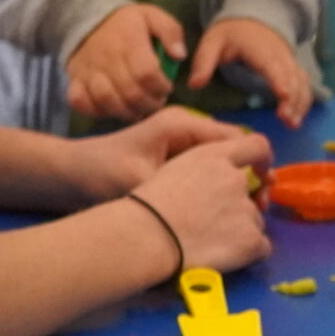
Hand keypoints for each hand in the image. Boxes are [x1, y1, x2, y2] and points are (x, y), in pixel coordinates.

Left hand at [62, 108, 268, 204]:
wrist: (69, 173)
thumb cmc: (101, 171)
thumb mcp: (140, 180)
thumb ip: (178, 188)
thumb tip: (217, 205)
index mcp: (183, 124)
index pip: (235, 138)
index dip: (256, 162)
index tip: (264, 191)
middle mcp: (187, 128)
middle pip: (234, 149)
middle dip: (251, 175)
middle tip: (261, 206)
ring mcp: (181, 143)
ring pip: (223, 161)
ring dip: (236, 184)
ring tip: (248, 211)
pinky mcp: (175, 158)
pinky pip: (208, 170)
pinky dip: (219, 187)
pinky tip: (223, 209)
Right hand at [67, 3, 184, 122]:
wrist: (88, 19)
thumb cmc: (128, 23)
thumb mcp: (153, 17)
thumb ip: (171, 33)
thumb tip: (180, 55)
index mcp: (129, 42)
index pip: (147, 73)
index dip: (161, 87)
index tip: (167, 87)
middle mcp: (107, 58)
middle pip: (130, 92)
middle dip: (149, 104)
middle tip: (157, 102)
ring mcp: (88, 71)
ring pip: (106, 100)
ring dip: (126, 112)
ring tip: (139, 110)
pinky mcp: (75, 79)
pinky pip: (80, 102)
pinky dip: (96, 111)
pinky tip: (113, 110)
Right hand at [129, 136, 272, 274]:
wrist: (145, 237)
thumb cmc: (146, 207)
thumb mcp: (173, 170)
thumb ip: (204, 170)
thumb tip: (216, 186)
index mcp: (214, 157)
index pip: (257, 146)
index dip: (262, 161)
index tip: (260, 175)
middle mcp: (236, 179)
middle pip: (252, 194)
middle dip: (239, 207)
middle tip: (212, 223)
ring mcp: (246, 210)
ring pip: (255, 221)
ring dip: (241, 231)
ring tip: (210, 243)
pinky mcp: (250, 240)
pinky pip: (262, 247)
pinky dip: (248, 253)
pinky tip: (225, 257)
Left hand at [189, 17, 312, 125]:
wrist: (252, 17)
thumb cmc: (231, 33)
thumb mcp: (212, 42)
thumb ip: (203, 63)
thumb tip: (194, 85)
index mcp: (260, 49)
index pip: (273, 66)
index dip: (280, 81)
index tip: (283, 96)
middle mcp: (280, 55)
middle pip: (292, 78)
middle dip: (292, 99)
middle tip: (287, 121)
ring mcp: (289, 62)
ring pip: (301, 82)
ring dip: (301, 102)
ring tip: (293, 124)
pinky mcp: (293, 69)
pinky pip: (304, 84)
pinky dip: (304, 100)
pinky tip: (298, 117)